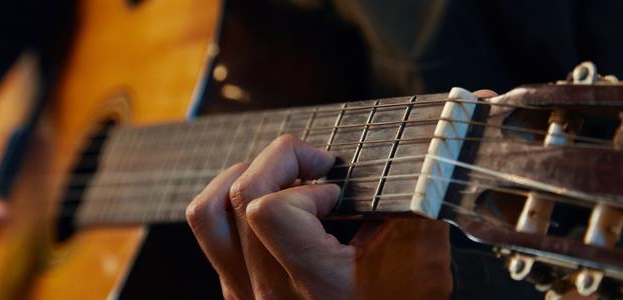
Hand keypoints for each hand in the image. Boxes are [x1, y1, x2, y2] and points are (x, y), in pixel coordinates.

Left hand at [187, 135, 451, 298]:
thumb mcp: (420, 258)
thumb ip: (407, 202)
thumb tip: (398, 155)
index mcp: (317, 284)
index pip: (270, 210)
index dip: (306, 187)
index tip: (337, 196)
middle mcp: (271, 293)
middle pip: (239, 198)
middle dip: (278, 162)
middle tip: (314, 166)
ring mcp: (247, 296)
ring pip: (208, 215)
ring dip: (241, 177)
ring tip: (280, 177)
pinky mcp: (238, 295)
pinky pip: (213, 237)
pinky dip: (236, 206)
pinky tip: (275, 206)